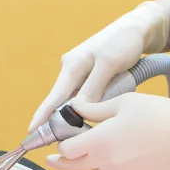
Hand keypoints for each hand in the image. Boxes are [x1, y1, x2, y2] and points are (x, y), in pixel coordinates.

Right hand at [29, 0, 169, 129]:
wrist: (139, 28)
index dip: (42, 115)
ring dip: (85, 111)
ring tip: (90, 123)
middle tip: (65, 140)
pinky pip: (89, 95)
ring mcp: (81, 72)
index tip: (31, 130)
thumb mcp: (109, 64)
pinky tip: (103, 106)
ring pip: (79, 99)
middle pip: (64, 101)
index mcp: (72, 65)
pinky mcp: (92, 75)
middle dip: (65, 119)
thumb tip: (76, 110)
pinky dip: (95, 103)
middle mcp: (72, 69)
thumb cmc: (123, 42)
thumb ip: (93, 87)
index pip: (55, 96)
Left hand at [46, 94, 169, 169]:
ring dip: (93, 165)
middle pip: (75, 166)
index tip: (60, 140)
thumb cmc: (155, 112)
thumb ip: (94, 109)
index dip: (62, 144)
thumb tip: (73, 107)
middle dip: (63, 161)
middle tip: (54, 159)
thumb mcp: (121, 103)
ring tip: (101, 151)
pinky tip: (118, 164)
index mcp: (100, 141)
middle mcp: (107, 162)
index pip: (68, 149)